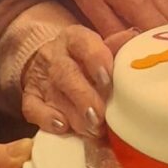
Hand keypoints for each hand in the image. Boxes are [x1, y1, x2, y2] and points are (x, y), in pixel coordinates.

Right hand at [21, 25, 135, 135]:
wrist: (52, 63)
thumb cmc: (87, 60)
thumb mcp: (101, 49)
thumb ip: (117, 48)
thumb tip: (136, 37)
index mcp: (75, 38)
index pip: (83, 42)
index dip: (95, 59)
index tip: (107, 78)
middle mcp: (56, 55)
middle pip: (66, 72)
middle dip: (84, 96)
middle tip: (100, 116)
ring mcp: (41, 76)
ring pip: (54, 92)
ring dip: (74, 114)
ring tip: (92, 130)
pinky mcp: (30, 97)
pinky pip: (32, 107)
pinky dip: (47, 119)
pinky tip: (63, 127)